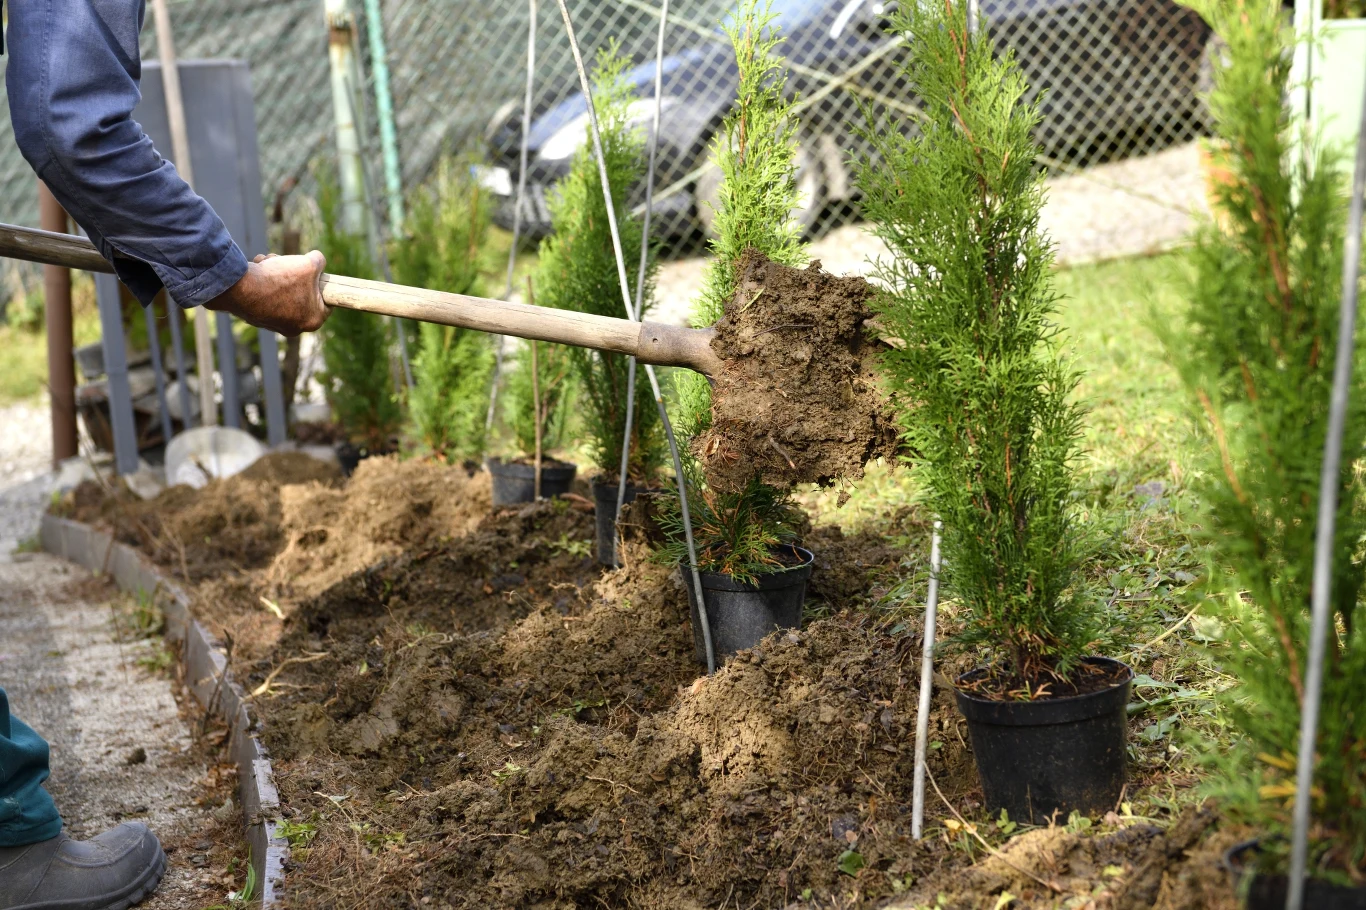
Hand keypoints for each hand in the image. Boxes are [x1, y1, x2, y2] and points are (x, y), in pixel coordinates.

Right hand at [206, 250, 328, 335]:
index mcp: (313, 320)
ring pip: (282, 291)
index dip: (321, 283)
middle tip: (287, 262)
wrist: (241, 288)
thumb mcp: (309, 264)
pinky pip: (266, 295)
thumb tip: (318, 260)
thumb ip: (319, 261)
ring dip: (276, 272)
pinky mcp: (257, 317)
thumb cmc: (280, 279)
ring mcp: (274, 324)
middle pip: (301, 293)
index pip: (327, 301)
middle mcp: (295, 327)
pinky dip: (263, 281)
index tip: (315, 272)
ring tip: (268, 263)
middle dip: (293, 273)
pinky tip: (257, 270)